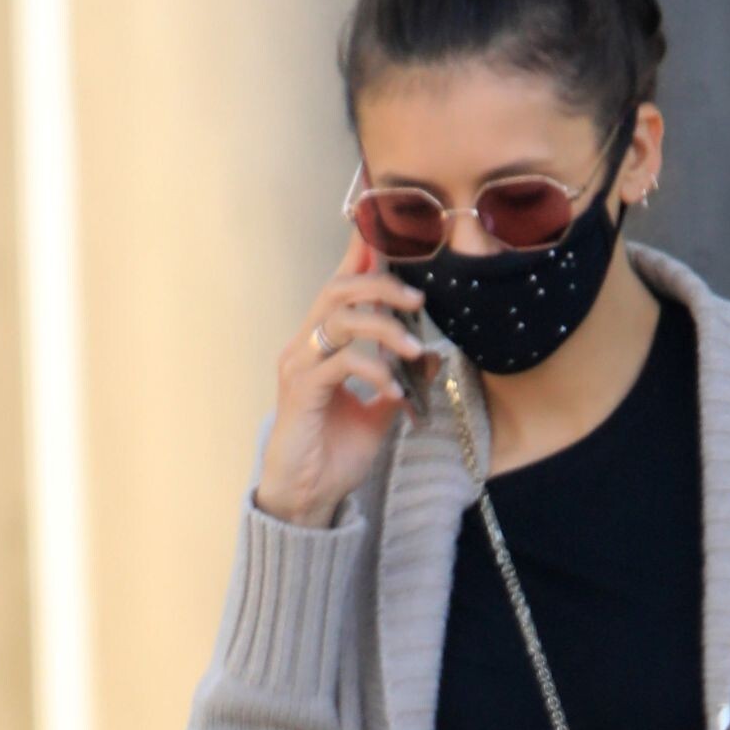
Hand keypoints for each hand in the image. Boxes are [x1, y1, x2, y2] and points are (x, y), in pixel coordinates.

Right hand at [256, 227, 442, 525]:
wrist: (308, 497)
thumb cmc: (335, 455)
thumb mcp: (378, 413)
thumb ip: (398, 381)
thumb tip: (430, 357)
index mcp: (321, 345)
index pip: (340, 288)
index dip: (359, 256)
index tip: (385, 231)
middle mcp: (305, 347)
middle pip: (338, 290)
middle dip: (380, 284)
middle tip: (418, 299)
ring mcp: (298, 367)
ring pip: (338, 319)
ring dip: (381, 326)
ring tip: (412, 348)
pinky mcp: (300, 392)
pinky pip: (339, 363)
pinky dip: (373, 370)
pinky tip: (394, 391)